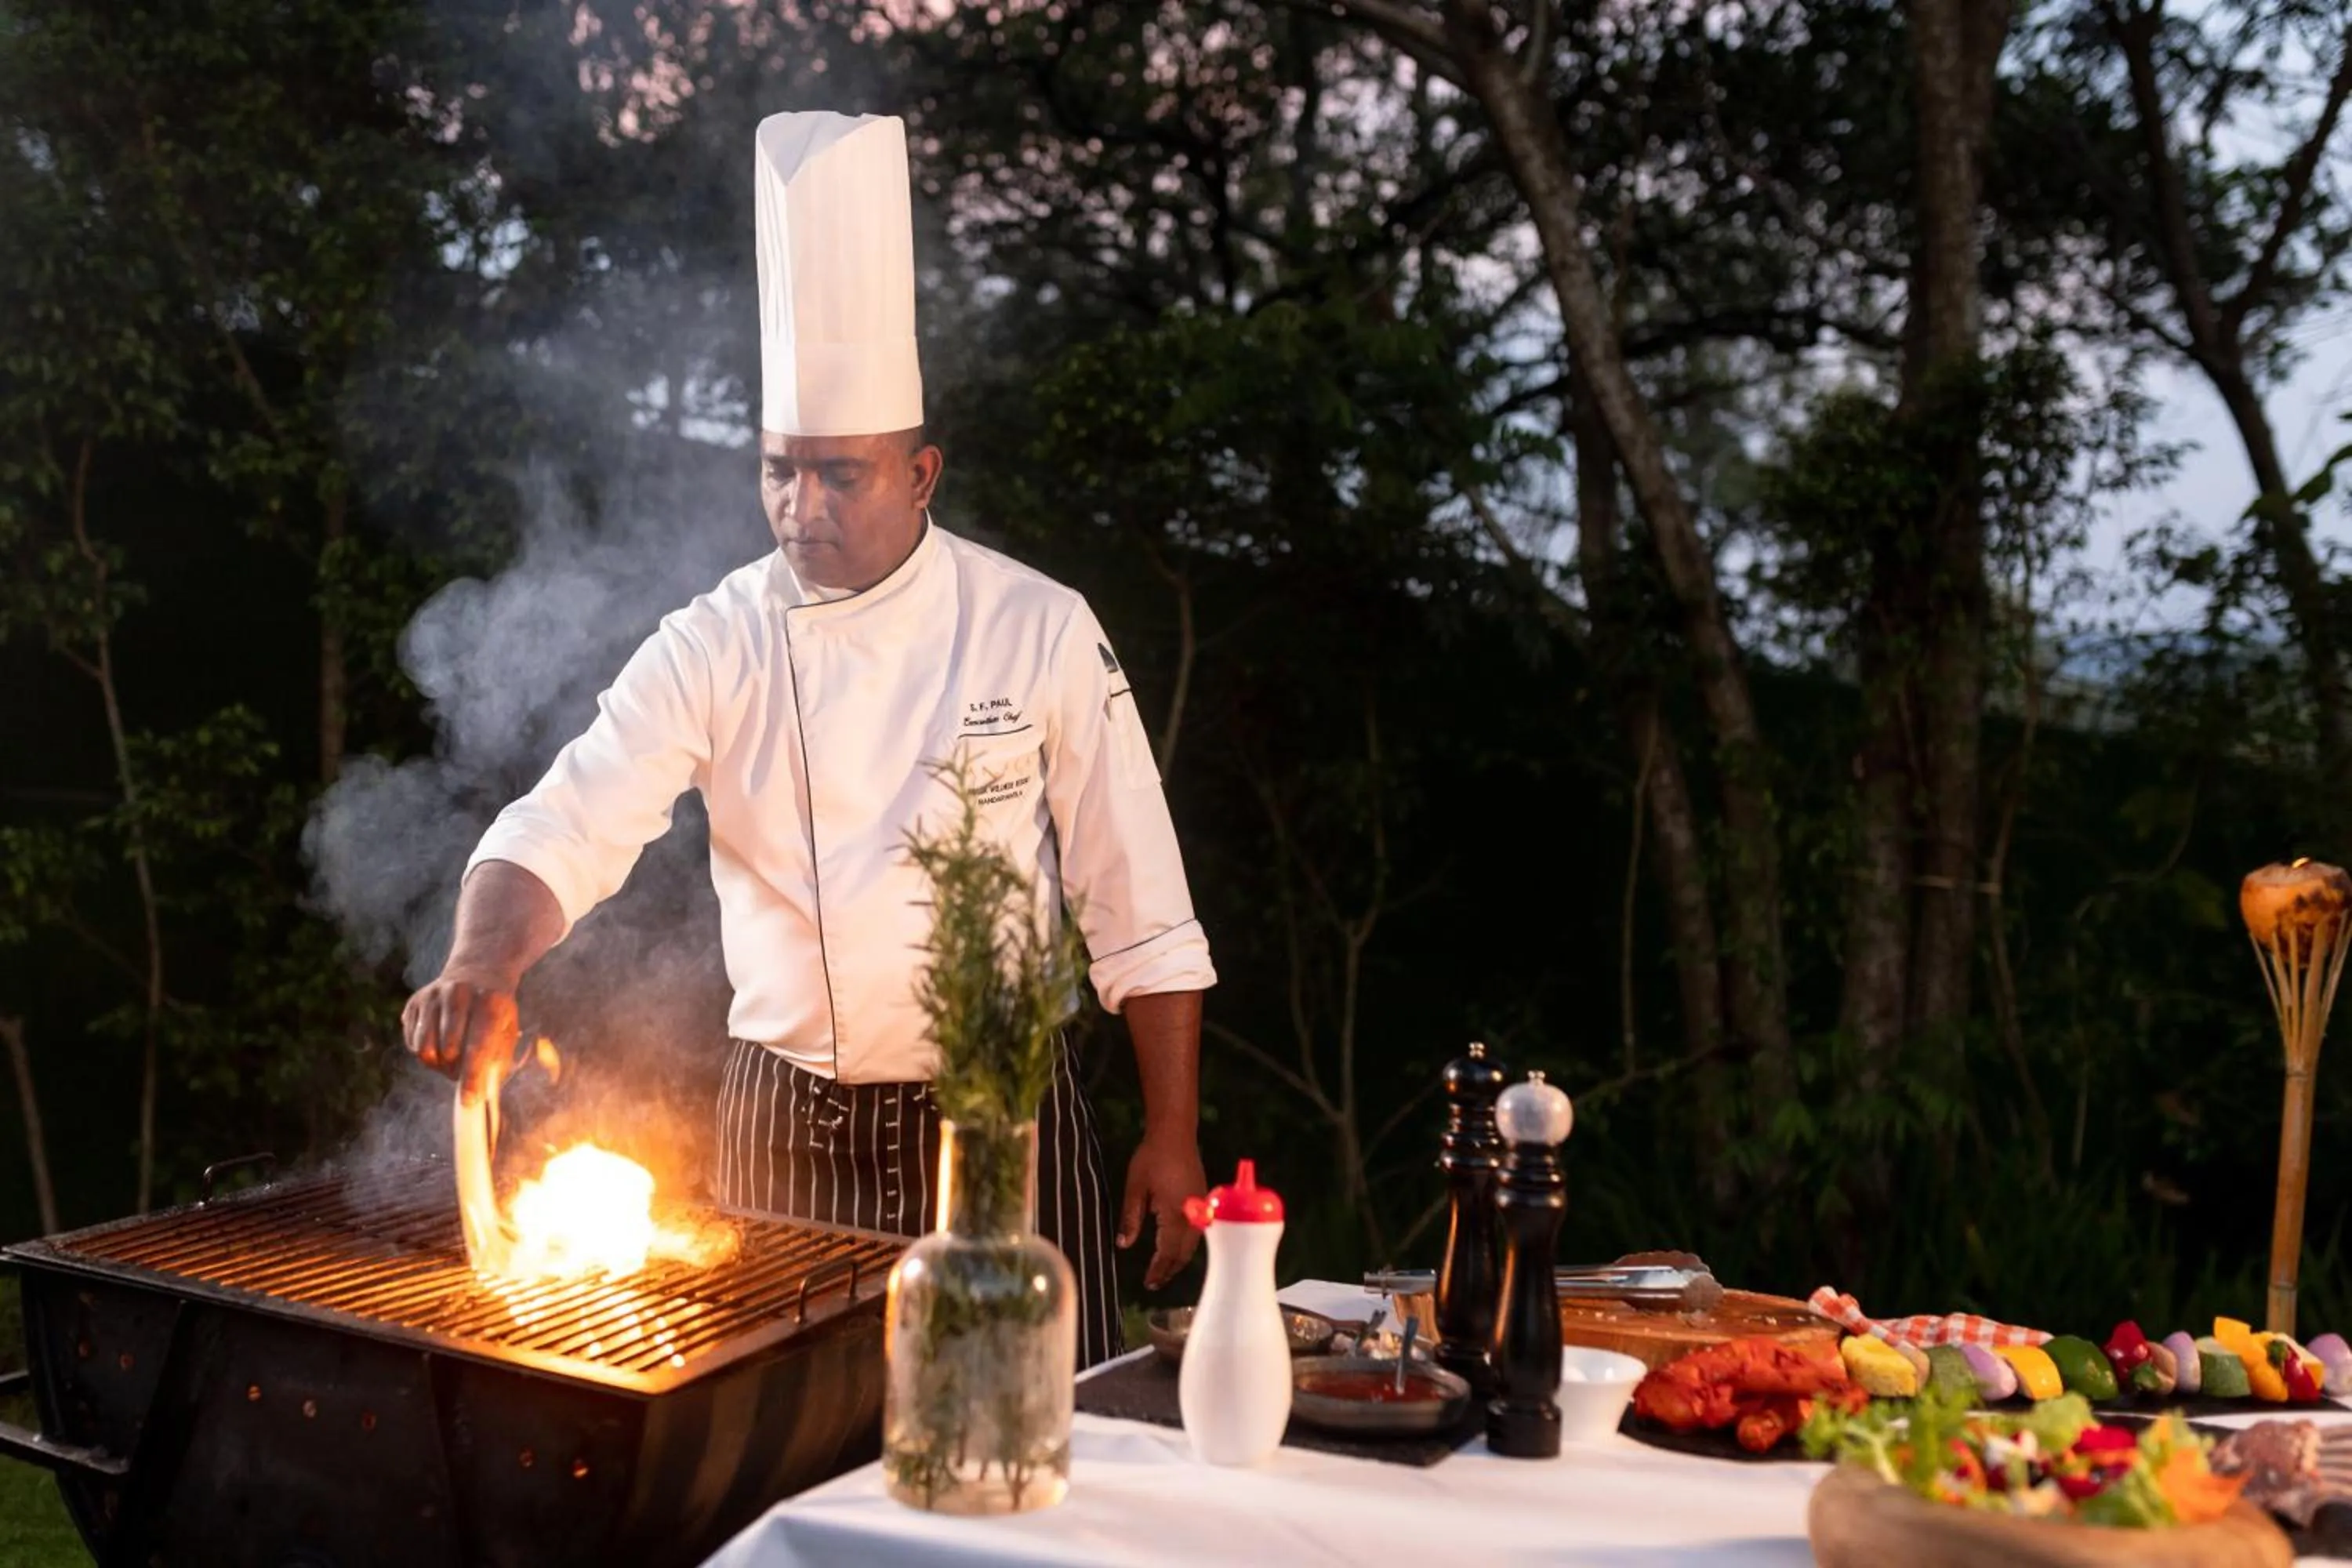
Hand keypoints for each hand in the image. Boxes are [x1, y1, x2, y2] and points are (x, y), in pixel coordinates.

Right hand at [400, 970, 520, 1101]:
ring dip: (438, 1064)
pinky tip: (439, 1041)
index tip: (469, 1101)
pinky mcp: (414, 1002)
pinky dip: (425, 1053)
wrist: (477, 973)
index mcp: (490, 1001)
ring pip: (425, 1049)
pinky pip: (412, 1044)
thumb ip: (498, 1063)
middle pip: (448, 1050)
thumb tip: (482, 1095)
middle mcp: (459, 993)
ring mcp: (433, 996)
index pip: (478, 1046)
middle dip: (455, 1071)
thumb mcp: (508, 1031)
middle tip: (463, 1071)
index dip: (473, 1077)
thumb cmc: (496, 1011)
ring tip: (452, 1058)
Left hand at [1119, 1134, 1206, 1289]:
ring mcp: (1201, 1207)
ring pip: (1192, 1244)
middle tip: (1154, 1282)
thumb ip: (1131, 1218)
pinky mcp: (1202, 1199)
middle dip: (1169, 1270)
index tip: (1147, 1284)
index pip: (1168, 1252)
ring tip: (1163, 1269)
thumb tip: (1124, 1245)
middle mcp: (1193, 1215)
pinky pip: (1197, 1231)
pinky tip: (1175, 1246)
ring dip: (1178, 1259)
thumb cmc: (1152, 1157)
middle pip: (1183, 1253)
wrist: (1175, 1132)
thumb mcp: (1135, 1188)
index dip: (1158, 1270)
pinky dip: (1186, 1245)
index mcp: (1175, 1214)